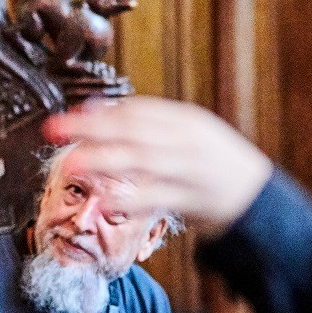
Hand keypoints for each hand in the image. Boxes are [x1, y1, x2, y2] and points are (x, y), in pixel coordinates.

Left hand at [44, 98, 272, 236]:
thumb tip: (99, 111)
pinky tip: (104, 202)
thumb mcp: (188, 134)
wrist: (257, 198)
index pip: (139, 110)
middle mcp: (188, 142)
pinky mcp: (192, 200)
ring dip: (104, 161)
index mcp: (187, 121)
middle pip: (134, 130)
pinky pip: (156, 198)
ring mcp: (190, 171)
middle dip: (92, 128)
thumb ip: (149, 124)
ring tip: (71, 163)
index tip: (69, 115)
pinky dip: (129, 200)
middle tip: (55, 129)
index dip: (102, 112)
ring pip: (142, 162)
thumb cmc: (213, 164)